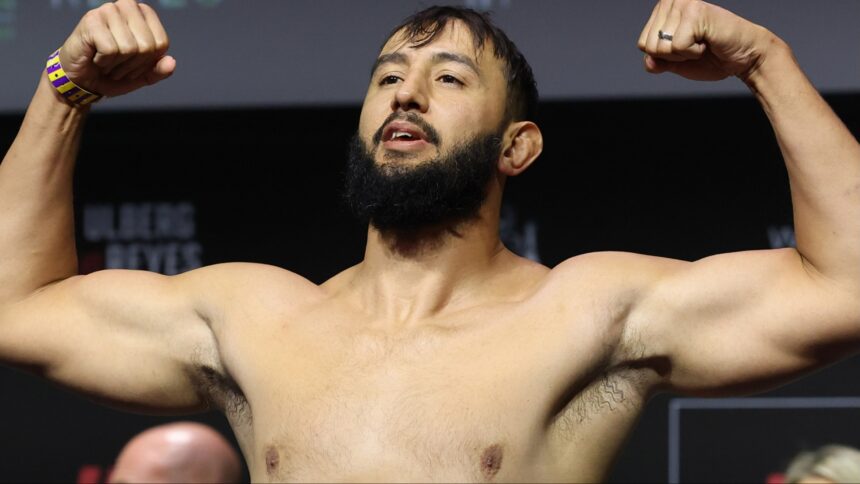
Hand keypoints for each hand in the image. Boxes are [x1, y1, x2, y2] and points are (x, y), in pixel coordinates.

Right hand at [58, 0, 174, 97]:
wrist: (82, 80)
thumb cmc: (113, 72)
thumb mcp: (142, 76)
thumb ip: (159, 70)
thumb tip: (171, 62)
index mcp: (144, 14)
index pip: (161, 43)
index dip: (149, 61)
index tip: (133, 64)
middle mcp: (127, 6)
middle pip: (147, 45)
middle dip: (133, 65)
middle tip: (118, 65)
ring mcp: (108, 10)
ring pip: (129, 48)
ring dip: (118, 65)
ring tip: (106, 62)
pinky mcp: (91, 20)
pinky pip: (111, 50)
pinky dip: (104, 62)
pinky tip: (96, 58)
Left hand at [637, 0, 778, 81]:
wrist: (743, 58)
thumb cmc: (712, 57)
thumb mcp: (676, 63)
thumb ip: (657, 62)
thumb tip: (648, 61)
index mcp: (663, 10)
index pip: (643, 44)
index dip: (663, 57)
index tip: (685, 48)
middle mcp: (671, 1)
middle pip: (649, 45)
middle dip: (672, 56)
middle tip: (695, 46)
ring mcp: (683, 4)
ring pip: (662, 46)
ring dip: (683, 54)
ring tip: (701, 42)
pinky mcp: (695, 12)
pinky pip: (678, 46)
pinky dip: (693, 52)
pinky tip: (707, 42)